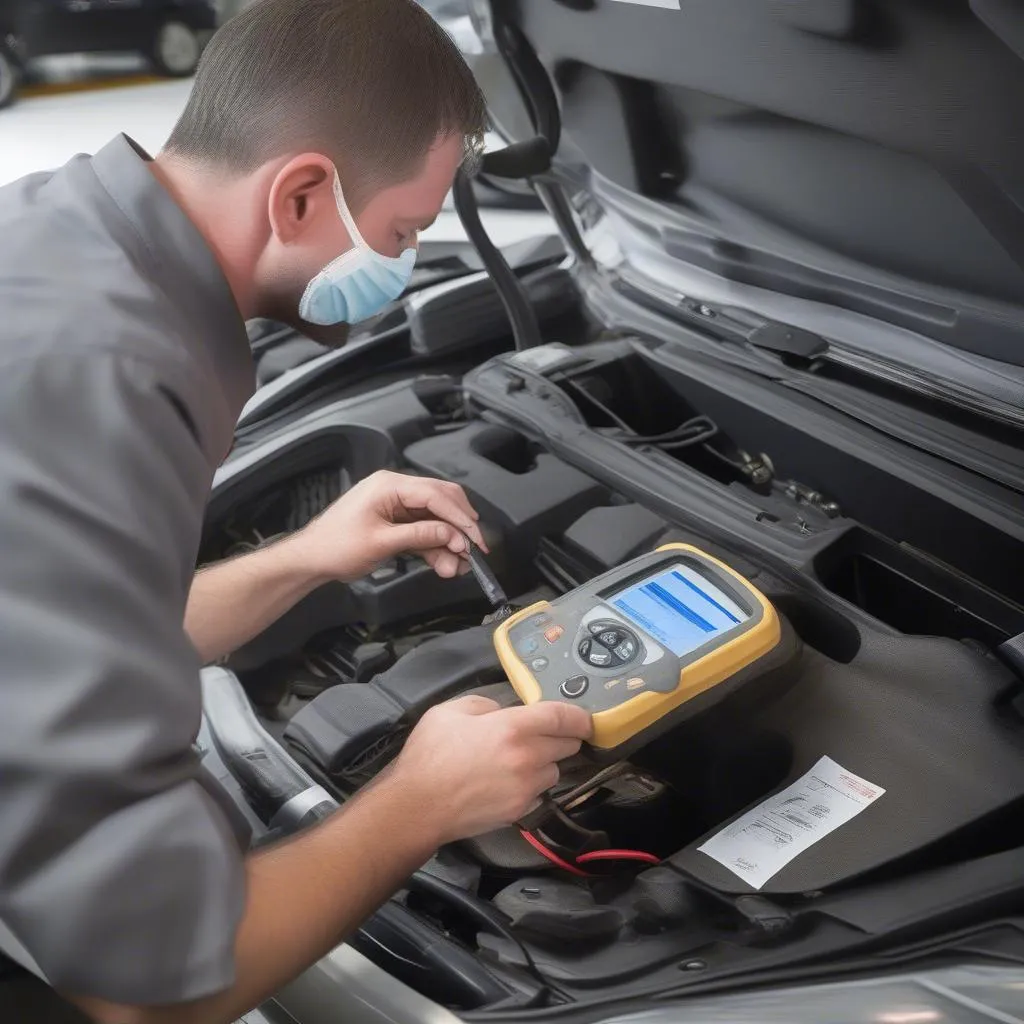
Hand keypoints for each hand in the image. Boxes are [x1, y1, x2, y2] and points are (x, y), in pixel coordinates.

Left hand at [289, 470, 487, 583]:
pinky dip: (436, 546)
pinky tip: (445, 563)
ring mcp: (397, 505)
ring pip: (436, 518)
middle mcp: (396, 490)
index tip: (475, 539)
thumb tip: (453, 536)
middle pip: (442, 501)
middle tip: (474, 551)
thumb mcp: (381, 543)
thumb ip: (420, 536)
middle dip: (460, 527)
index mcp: (389, 485)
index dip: (460, 518)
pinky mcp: (396, 521)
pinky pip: (424, 530)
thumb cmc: (335, 547)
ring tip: (457, 566)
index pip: (436, 495)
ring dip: (449, 542)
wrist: (311, 559)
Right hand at [392, 695, 592, 843]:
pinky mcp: (521, 810)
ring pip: (555, 771)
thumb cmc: (430, 755)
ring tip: (518, 762)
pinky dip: (531, 786)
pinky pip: (539, 793)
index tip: (586, 718)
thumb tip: (502, 711)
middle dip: (560, 737)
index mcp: (511, 728)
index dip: (579, 715)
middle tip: (542, 735)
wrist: (418, 807)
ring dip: (545, 763)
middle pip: (566, 744)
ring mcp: (526, 787)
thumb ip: (484, 704)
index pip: (561, 716)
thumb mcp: (449, 711)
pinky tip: (508, 783)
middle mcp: (527, 757)